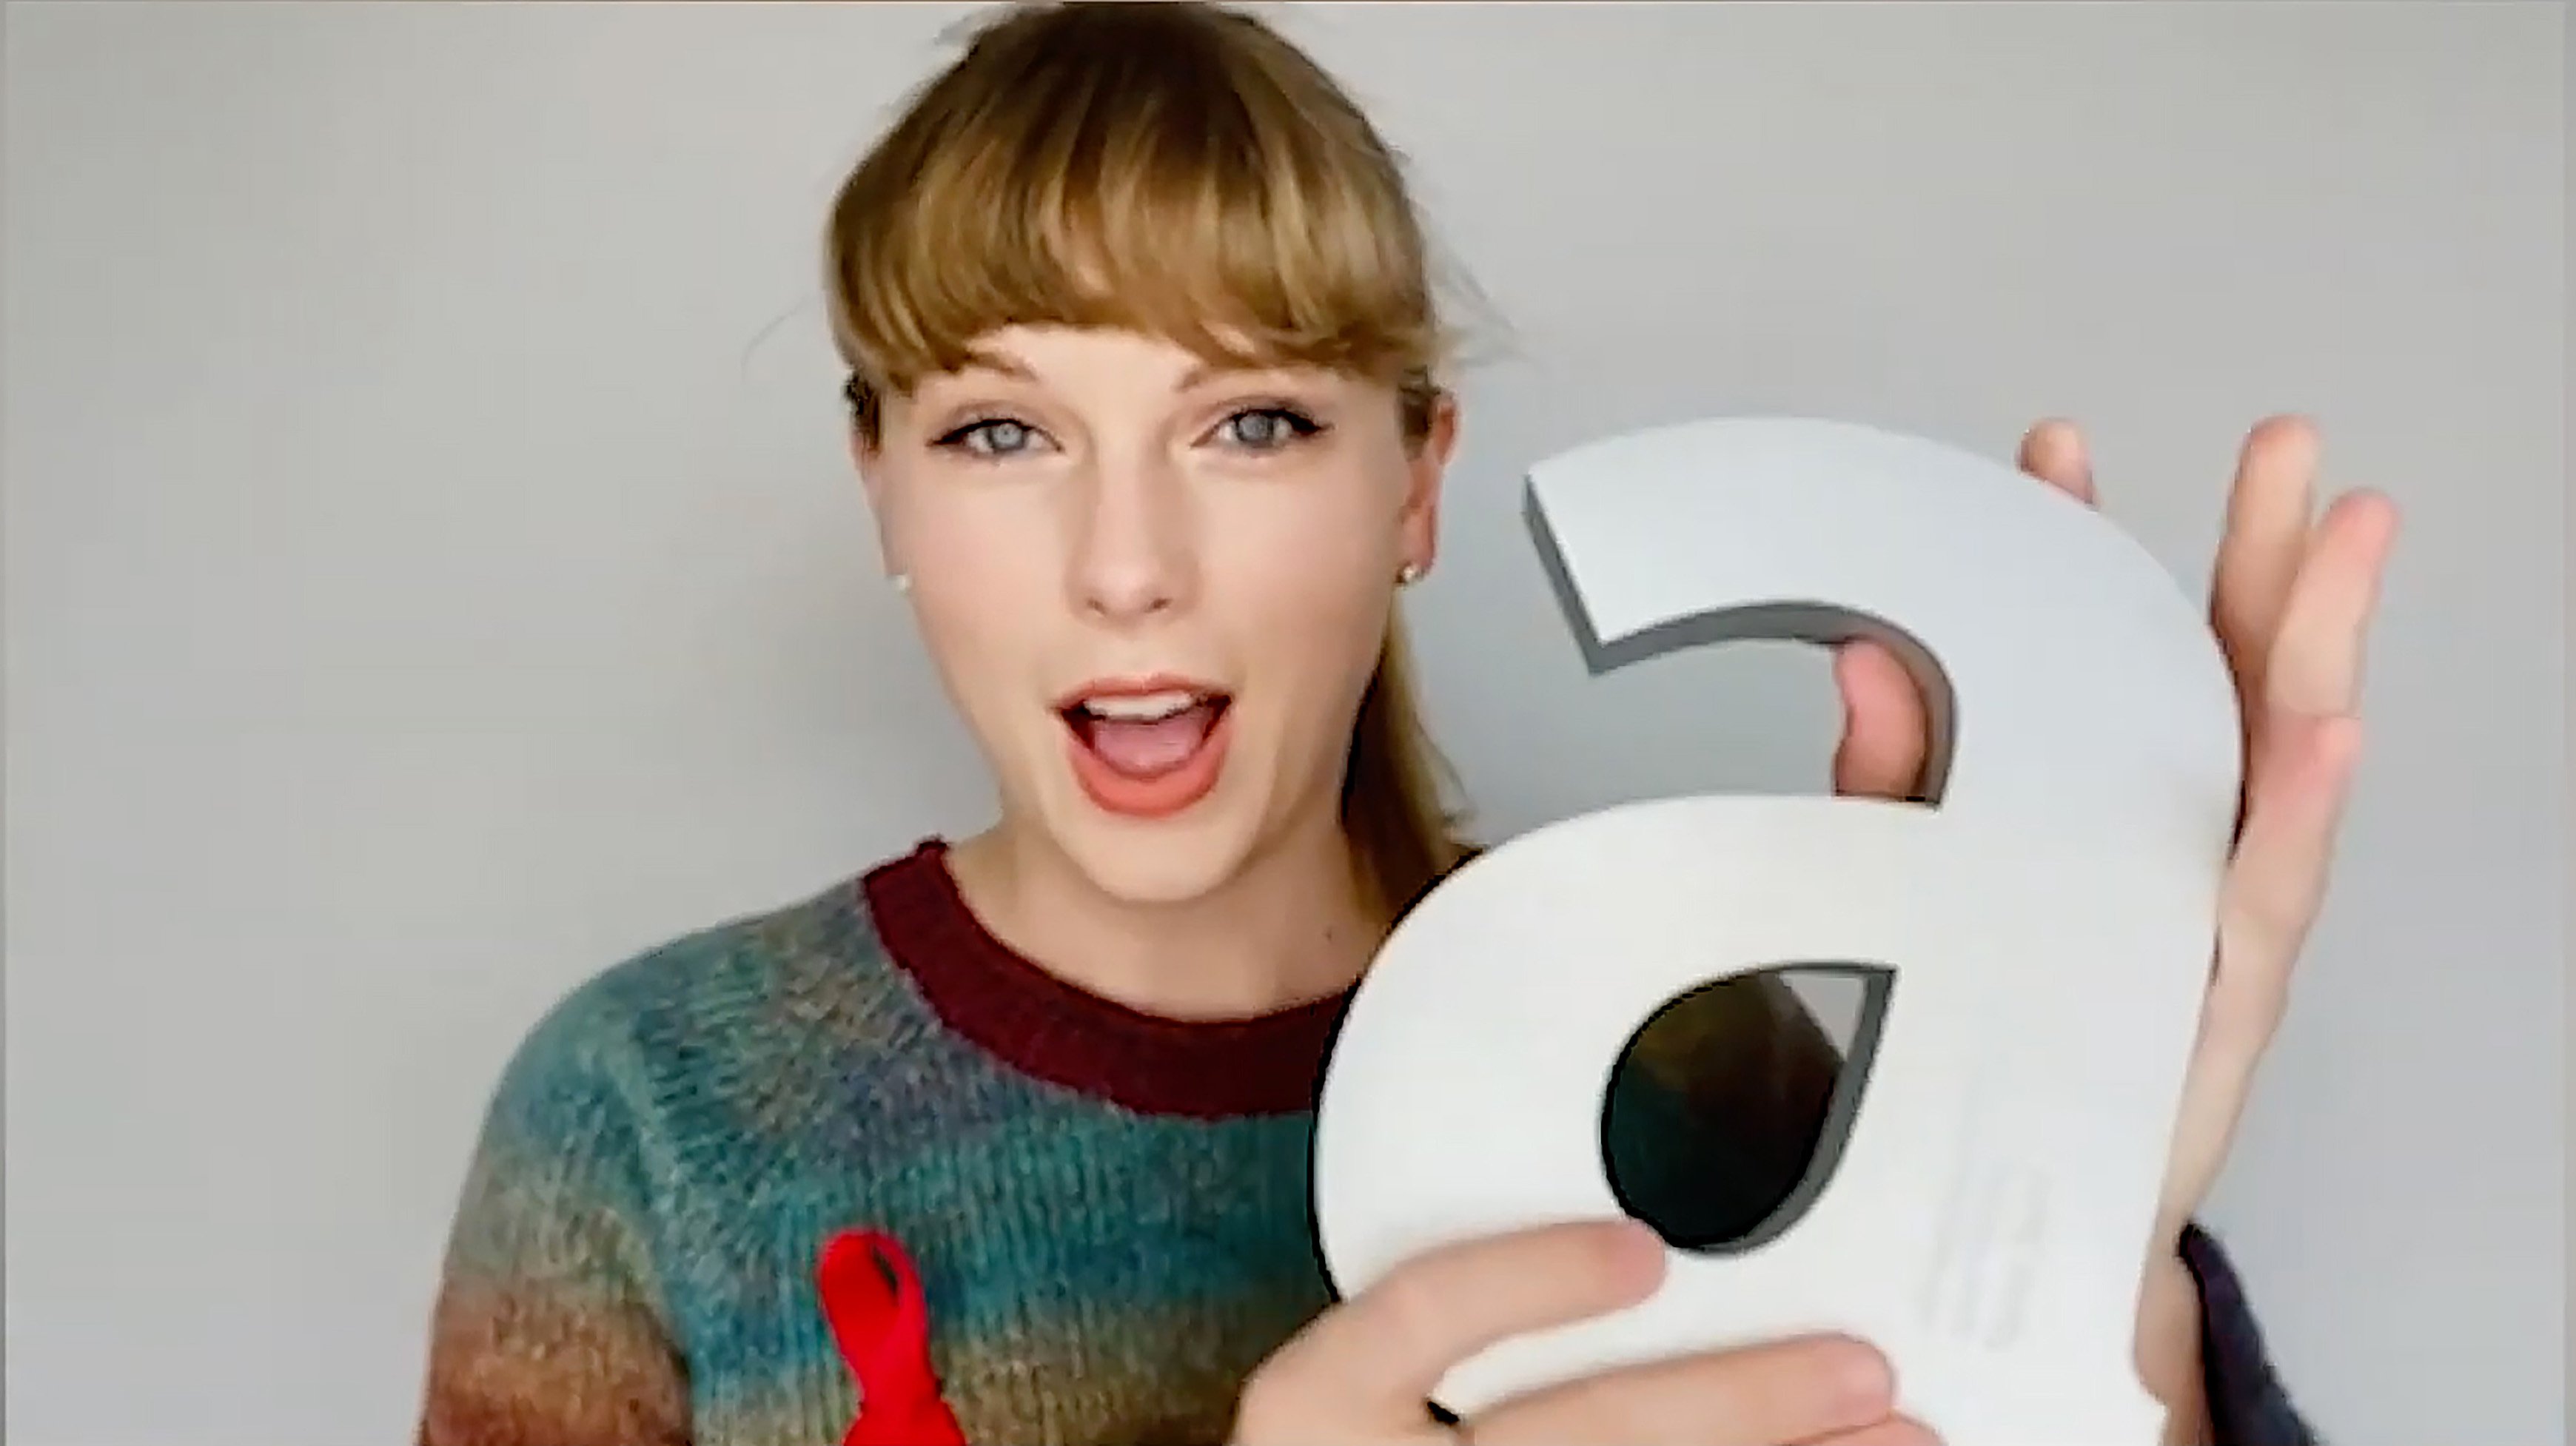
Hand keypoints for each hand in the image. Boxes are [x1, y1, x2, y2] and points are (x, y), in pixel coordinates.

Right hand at [1234, 1219, 1936, 1445]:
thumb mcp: (1348, 1393)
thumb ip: (1447, 1327)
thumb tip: (1648, 1265)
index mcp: (1314, 1411)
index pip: (1419, 1320)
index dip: (1533, 1280)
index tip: (1640, 1250)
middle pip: (1577, 1434)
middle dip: (1735, 1403)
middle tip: (1854, 1370)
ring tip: (1891, 1439)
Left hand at [1828, 415, 2395, 1249]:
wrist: (2026, 1214)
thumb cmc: (1991, 1043)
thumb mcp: (1920, 890)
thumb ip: (1899, 780)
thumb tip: (1862, 660)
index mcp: (2096, 806)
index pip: (2100, 661)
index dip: (2084, 558)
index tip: (2056, 453)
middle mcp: (2171, 850)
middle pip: (2226, 684)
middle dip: (2262, 562)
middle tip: (2285, 448)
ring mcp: (2207, 920)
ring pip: (2278, 769)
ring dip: (2317, 648)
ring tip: (2344, 544)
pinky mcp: (2219, 1004)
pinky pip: (2264, 897)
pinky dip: (2297, 810)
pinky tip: (2328, 732)